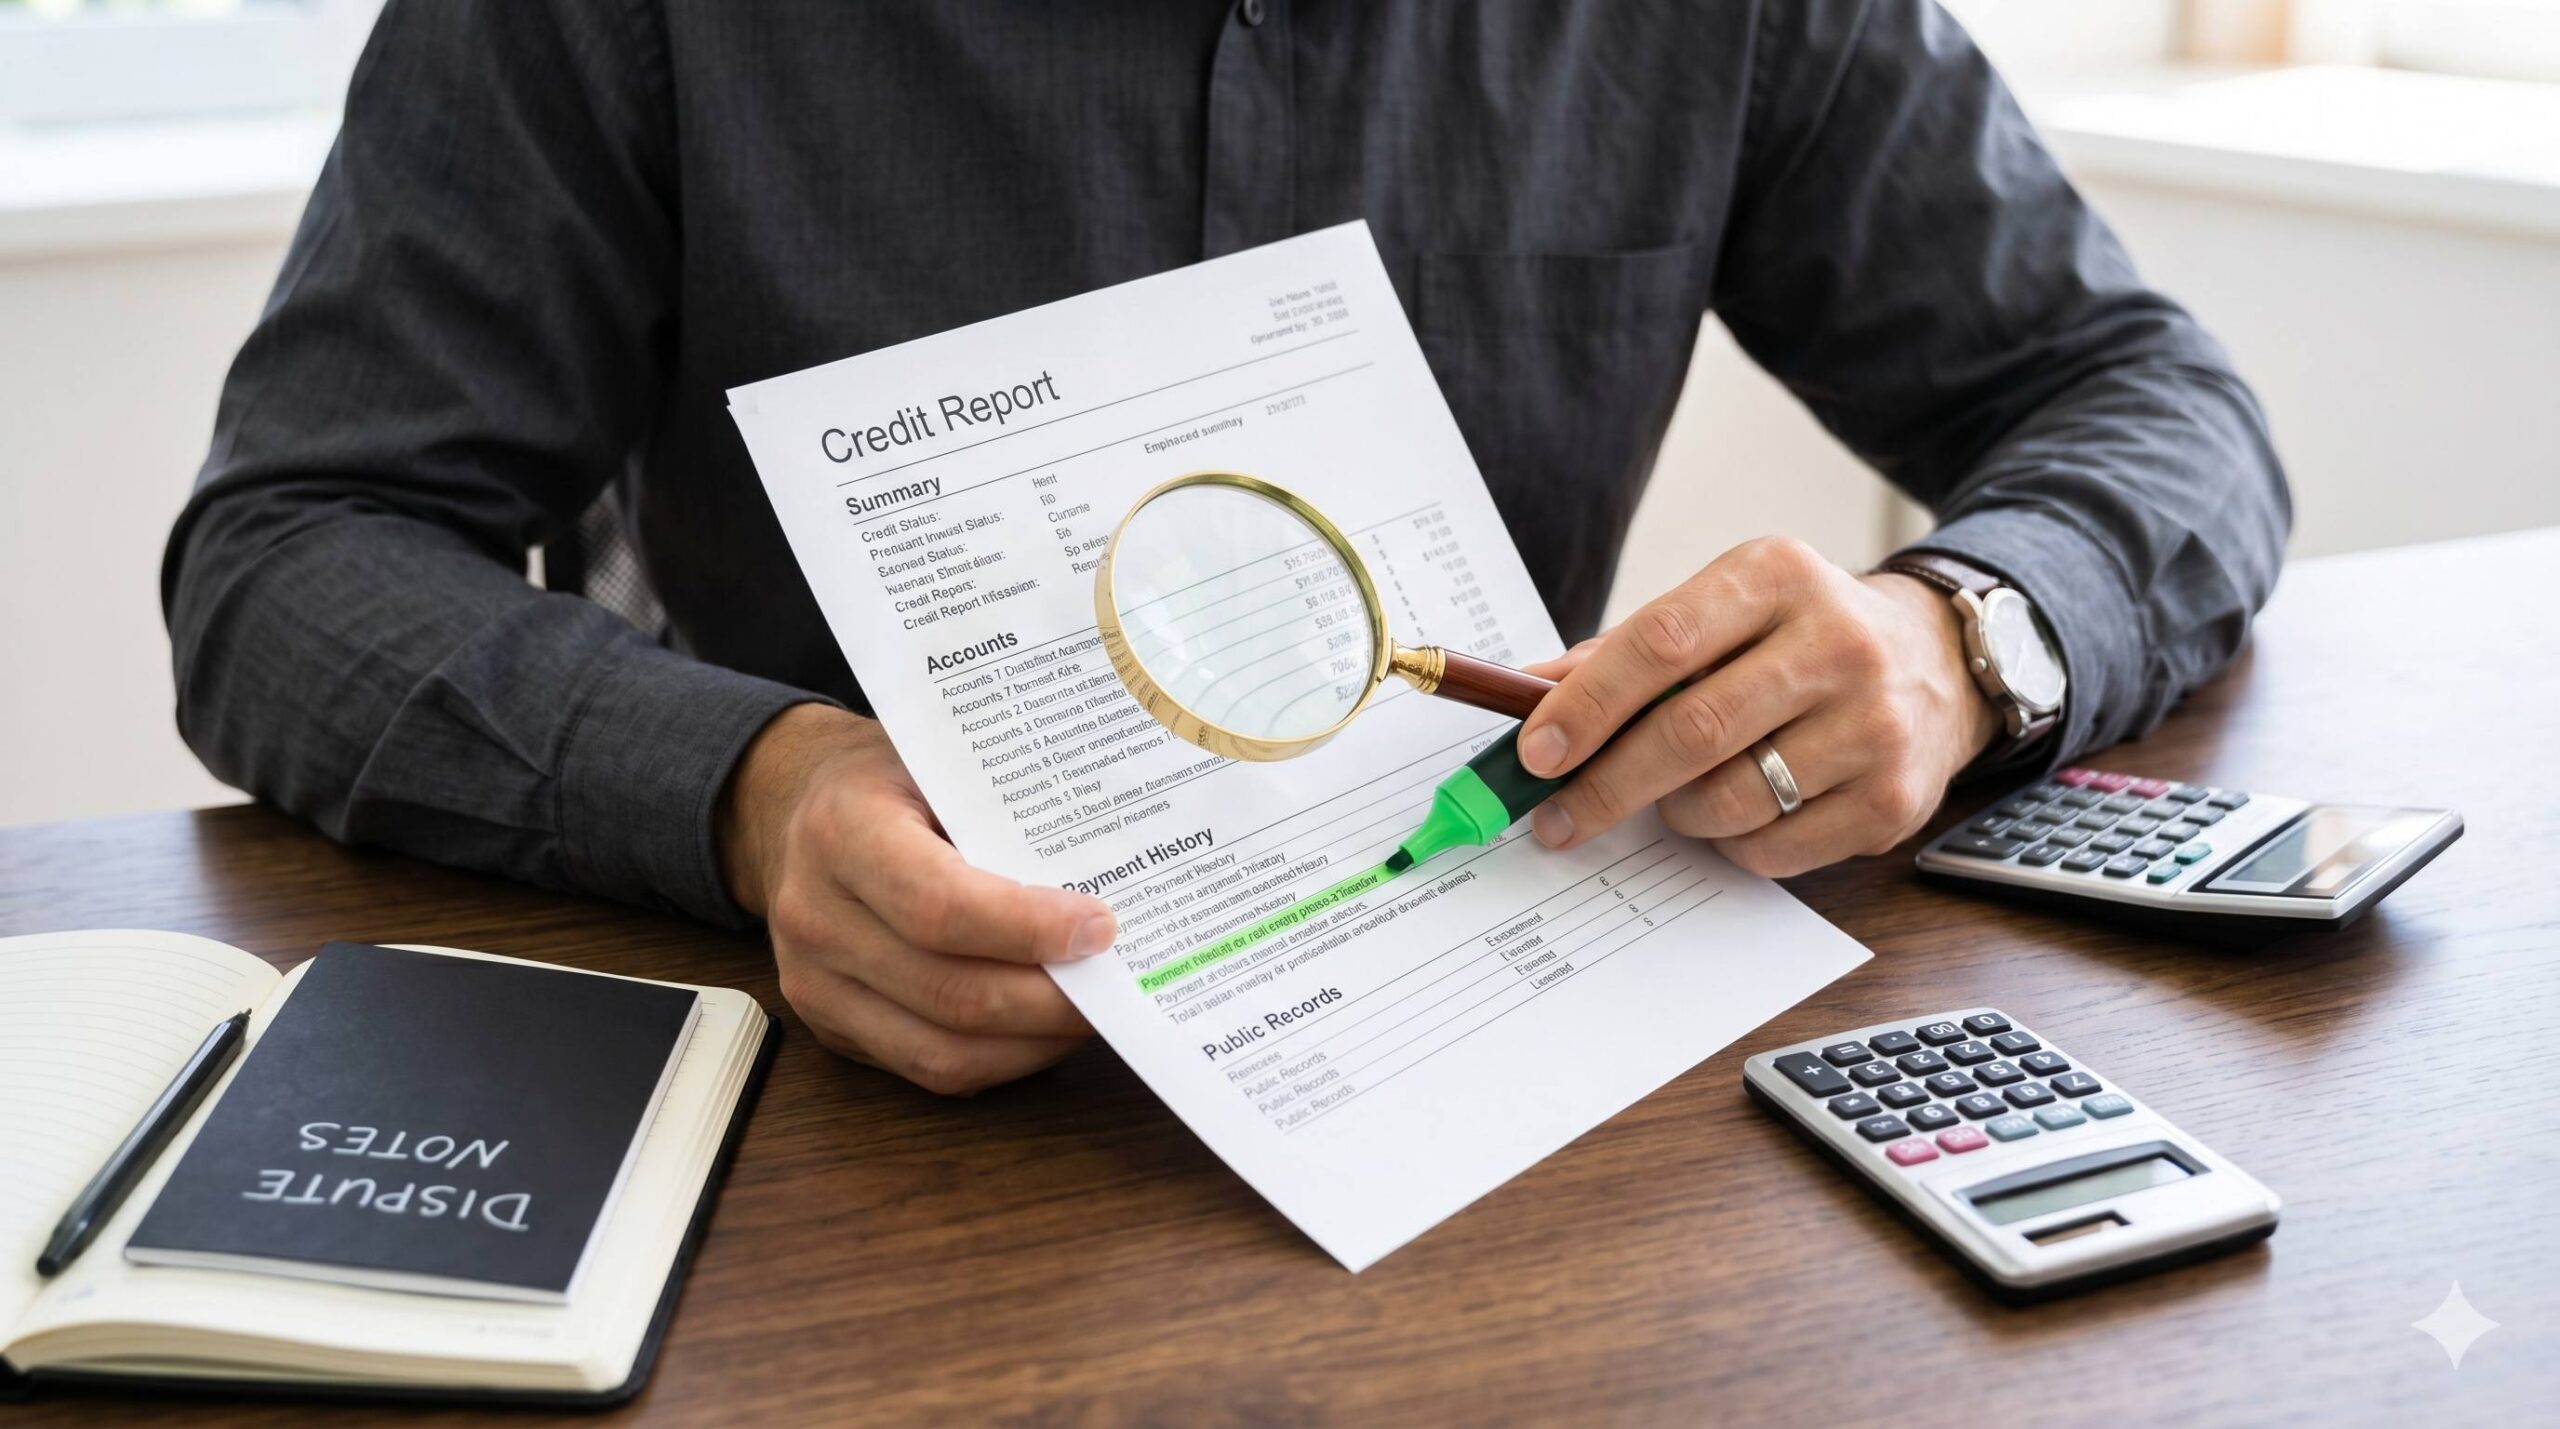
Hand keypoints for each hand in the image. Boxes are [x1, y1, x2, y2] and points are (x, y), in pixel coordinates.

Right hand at [718, 704, 1116, 1093]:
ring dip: (1032, 1042)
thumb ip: (1004, 812)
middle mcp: (816, 916)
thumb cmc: (884, 781)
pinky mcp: (830, 1028)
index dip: (1028, 928)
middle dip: (1050, 1000)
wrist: (791, 812)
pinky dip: (999, 1059)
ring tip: (1090, 1011)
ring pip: (942, 1052)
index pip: (941, 906)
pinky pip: (926, 1068)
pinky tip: (1042, 1028)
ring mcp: (815, 984)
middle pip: (951, 992)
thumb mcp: (937, 762)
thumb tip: (1107, 872)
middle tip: (1115, 980)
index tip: (1099, 927)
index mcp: (842, 832)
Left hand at [1516, 536, 2000, 877]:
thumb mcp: (1723, 612)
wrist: (1937, 663)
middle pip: (1692, 730)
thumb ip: (1627, 651)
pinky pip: (1773, 848)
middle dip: (1607, 784)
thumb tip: (1527, 695)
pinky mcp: (1893, 798)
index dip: (1588, 703)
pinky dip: (1731, 843)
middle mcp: (1836, 642)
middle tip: (1556, 817)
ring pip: (1730, 799)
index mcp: (1777, 577)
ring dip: (1676, 814)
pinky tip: (1736, 815)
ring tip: (1673, 798)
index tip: (1536, 751)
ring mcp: (1874, 723)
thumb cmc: (1798, 638)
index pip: (1661, 642)